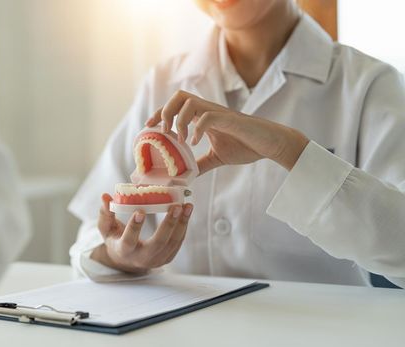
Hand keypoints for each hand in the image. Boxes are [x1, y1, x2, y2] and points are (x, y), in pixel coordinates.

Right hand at [90, 194, 193, 273]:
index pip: (129, 240)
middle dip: (168, 224)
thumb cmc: (115, 239)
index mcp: (124, 251)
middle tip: (176, 207)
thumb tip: (105, 196)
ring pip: (171, 243)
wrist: (126, 260)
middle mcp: (141, 258)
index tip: (140, 211)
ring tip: (187, 206)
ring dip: (181, 224)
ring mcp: (156, 260)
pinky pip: (177, 243)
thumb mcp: (106, 228)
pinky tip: (186, 213)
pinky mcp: (166, 258)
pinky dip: (183, 228)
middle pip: (158, 243)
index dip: (134, 227)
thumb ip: (106, 213)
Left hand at [145, 90, 309, 173]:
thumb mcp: (217, 157)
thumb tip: (184, 177)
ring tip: (181, 141)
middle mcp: (208, 110)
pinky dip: (197, 129)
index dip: (159, 113)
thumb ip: (200, 164)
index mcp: (203, 116)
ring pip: (189, 102)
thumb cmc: (247, 146)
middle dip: (165, 112)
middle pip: (179, 96)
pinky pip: (207, 117)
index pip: (176, 105)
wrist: (271, 144)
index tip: (149, 127)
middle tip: (164, 133)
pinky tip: (195, 143)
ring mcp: (218, 113)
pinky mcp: (230, 120)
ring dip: (179, 121)